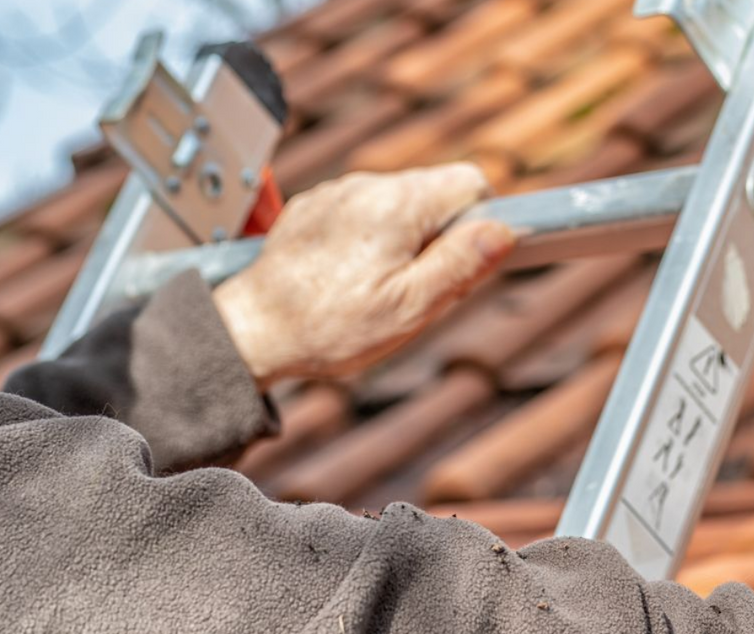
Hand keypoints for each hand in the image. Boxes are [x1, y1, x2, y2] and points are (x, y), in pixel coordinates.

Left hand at [214, 164, 515, 387]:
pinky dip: (370, 238)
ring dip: (406, 238)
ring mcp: (336, 193)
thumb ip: (461, 265)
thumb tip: (502, 230)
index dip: (481, 223)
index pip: (471, 183)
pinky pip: (363, 211)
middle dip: (443, 235)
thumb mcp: (411, 308)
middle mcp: (365, 186)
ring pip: (400, 203)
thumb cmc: (329, 327)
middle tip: (420, 286)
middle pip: (435, 192)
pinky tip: (351, 276)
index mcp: (397, 205)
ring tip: (380, 286)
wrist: (251, 331)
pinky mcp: (314, 208)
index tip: (463, 263)